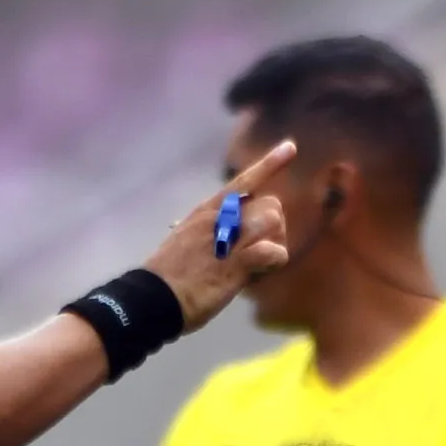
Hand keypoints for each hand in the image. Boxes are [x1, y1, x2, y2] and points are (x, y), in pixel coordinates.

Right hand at [146, 140, 296, 330]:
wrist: (154, 298)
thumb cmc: (166, 276)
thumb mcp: (183, 240)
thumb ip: (201, 232)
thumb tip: (185, 227)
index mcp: (207, 211)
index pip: (242, 181)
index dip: (270, 164)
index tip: (291, 147)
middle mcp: (220, 218)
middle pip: (269, 204)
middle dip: (273, 228)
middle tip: (260, 251)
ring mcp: (228, 238)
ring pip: (273, 221)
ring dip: (275, 244)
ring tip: (260, 264)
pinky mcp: (236, 263)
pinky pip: (273, 252)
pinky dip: (274, 262)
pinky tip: (260, 273)